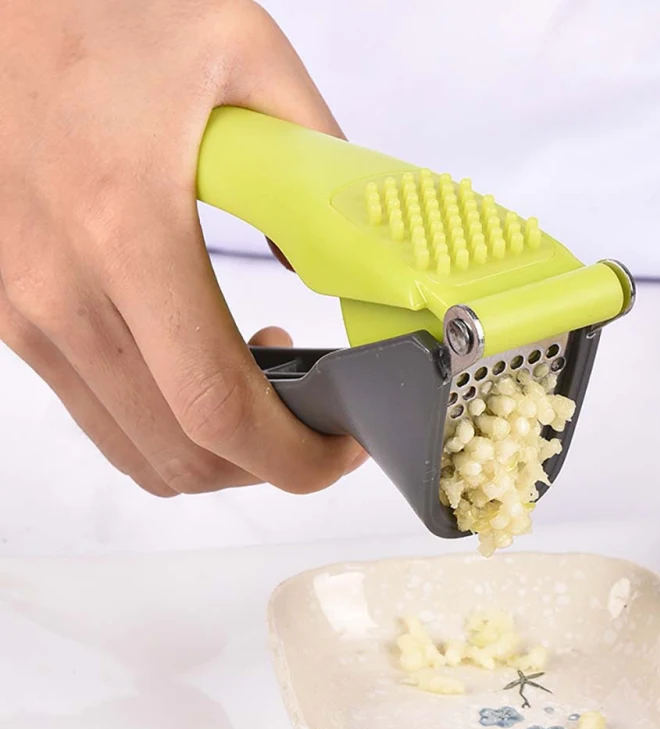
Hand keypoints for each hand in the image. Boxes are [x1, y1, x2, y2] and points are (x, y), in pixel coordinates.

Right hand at [0, 0, 365, 496]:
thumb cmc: (95, 6)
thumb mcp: (241, 54)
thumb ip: (313, 156)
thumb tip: (339, 252)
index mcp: (126, 231)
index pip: (220, 411)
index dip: (293, 459)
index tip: (339, 452)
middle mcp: (59, 291)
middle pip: (181, 452)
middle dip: (265, 465)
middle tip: (316, 424)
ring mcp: (21, 309)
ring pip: (134, 444)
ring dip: (214, 447)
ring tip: (263, 386)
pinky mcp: (5, 308)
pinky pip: (94, 407)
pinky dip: (160, 418)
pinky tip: (193, 362)